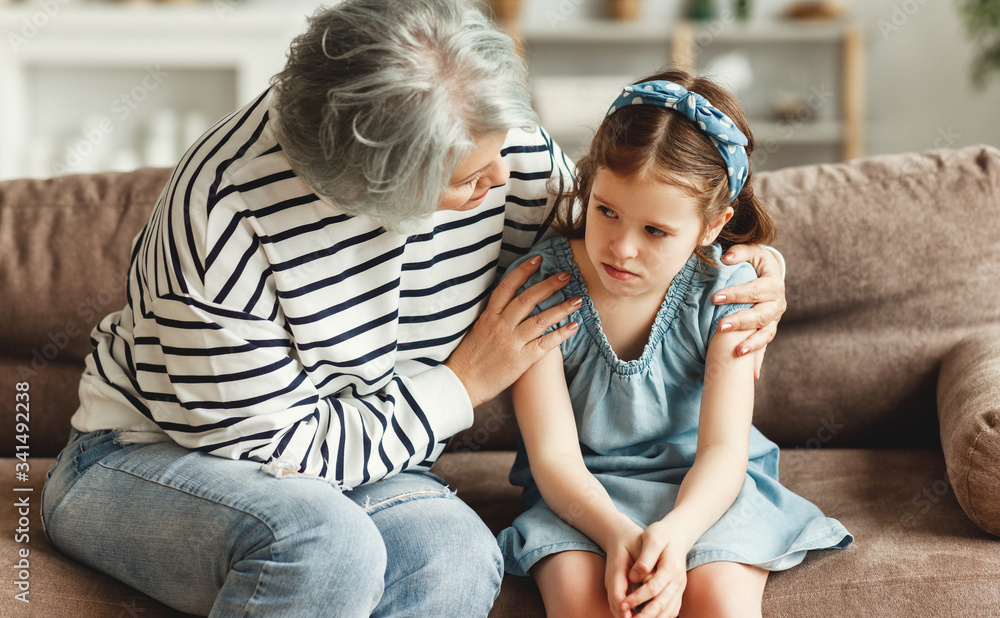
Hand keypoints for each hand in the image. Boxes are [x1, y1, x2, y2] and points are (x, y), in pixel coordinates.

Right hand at [445, 256, 580, 406]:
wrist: (462, 384)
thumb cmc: (468, 359)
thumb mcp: (476, 331)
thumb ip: (493, 318)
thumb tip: (508, 306)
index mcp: (488, 316)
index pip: (507, 287)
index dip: (523, 271)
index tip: (538, 260)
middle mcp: (501, 326)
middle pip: (528, 299)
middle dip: (549, 285)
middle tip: (565, 276)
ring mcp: (511, 343)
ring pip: (540, 320)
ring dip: (561, 308)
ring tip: (577, 300)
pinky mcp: (520, 360)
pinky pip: (544, 344)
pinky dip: (560, 334)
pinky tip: (573, 326)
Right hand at [604, 525, 643, 617]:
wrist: (619, 534)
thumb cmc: (632, 540)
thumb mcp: (639, 548)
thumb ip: (644, 565)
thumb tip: (649, 581)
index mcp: (616, 571)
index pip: (617, 596)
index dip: (625, 610)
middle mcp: (612, 581)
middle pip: (616, 606)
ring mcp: (612, 585)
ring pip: (616, 608)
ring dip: (627, 617)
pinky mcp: (617, 588)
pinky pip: (619, 605)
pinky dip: (628, 614)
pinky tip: (641, 616)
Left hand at [620, 520, 688, 617]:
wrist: (677, 534)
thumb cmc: (662, 534)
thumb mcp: (652, 538)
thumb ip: (645, 558)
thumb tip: (634, 576)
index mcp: (671, 567)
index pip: (653, 588)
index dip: (637, 598)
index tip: (623, 604)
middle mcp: (678, 580)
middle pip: (662, 604)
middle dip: (645, 616)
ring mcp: (680, 587)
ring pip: (669, 610)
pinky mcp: (678, 591)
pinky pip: (672, 609)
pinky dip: (662, 617)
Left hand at [714, 244, 786, 378]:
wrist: (770, 276)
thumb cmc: (756, 263)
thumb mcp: (752, 253)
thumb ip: (740, 252)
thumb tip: (725, 257)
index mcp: (773, 284)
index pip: (755, 290)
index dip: (736, 294)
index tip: (715, 298)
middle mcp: (777, 304)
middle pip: (760, 315)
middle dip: (740, 321)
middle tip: (720, 326)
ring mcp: (774, 320)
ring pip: (765, 334)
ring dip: (751, 344)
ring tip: (736, 353)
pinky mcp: (768, 331)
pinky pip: (764, 348)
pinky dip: (758, 361)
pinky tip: (753, 375)